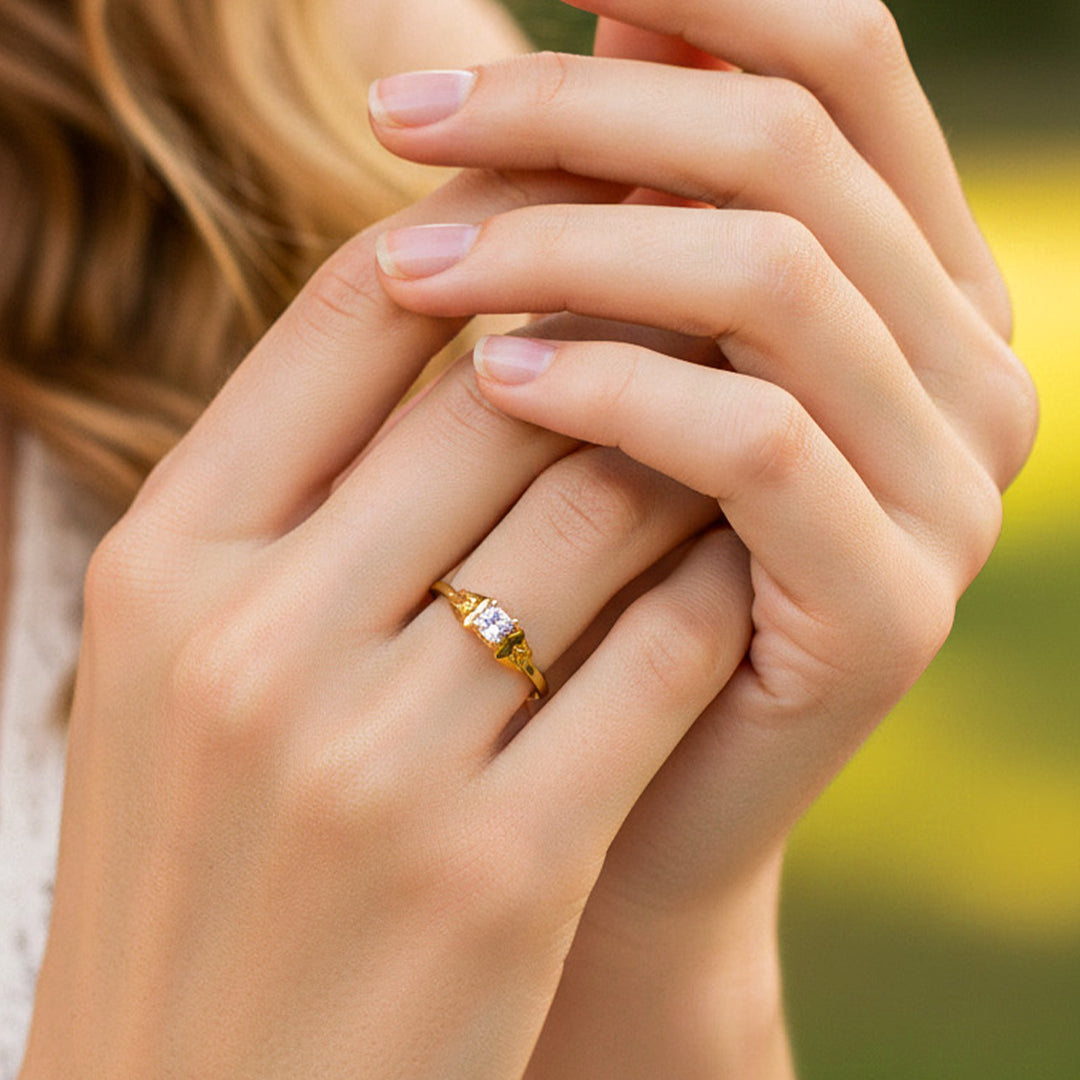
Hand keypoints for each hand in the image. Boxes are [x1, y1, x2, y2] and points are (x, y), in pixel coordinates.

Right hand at [19, 169, 755, 1079]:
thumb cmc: (206, 861)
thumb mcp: (195, 661)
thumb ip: (307, 498)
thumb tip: (473, 337)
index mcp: (165, 563)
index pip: (350, 312)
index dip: (479, 234)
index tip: (568, 211)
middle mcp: (257, 639)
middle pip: (497, 392)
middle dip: (613, 332)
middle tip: (686, 305)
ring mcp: (379, 756)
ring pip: (604, 505)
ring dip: (683, 452)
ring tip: (716, 434)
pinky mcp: (502, 862)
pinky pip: (659, 652)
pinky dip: (711, 589)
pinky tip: (728, 572)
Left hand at [368, 2, 1037, 1073]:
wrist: (631, 785)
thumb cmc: (605, 556)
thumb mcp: (618, 349)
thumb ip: (630, 201)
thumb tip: (610, 19)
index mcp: (915, 279)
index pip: (834, 61)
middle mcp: (965, 364)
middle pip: (788, 147)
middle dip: (573, 114)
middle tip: (392, 119)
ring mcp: (950, 490)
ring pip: (773, 277)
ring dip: (566, 246)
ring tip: (405, 267)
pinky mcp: (892, 605)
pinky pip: (754, 438)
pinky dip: (615, 388)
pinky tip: (486, 384)